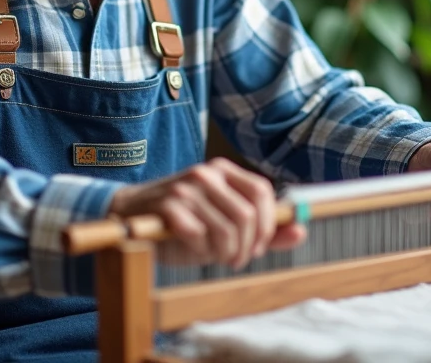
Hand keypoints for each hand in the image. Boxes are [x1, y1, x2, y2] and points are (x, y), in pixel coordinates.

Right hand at [109, 157, 306, 268]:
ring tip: (214, 256)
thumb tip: (301, 231)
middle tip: (234, 259)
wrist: (129, 215)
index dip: (267, 225)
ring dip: (224, 253)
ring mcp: (185, 188)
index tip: (259, 246)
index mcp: (222, 170)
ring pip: (226, 230)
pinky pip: (198, 235)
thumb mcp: (224, 222)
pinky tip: (190, 249)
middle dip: (246, 247)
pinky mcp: (167, 206)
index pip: (262, 192)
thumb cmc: (182, 222)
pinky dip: (199, 251)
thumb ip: (263, 228)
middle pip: (247, 215)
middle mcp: (206, 173)